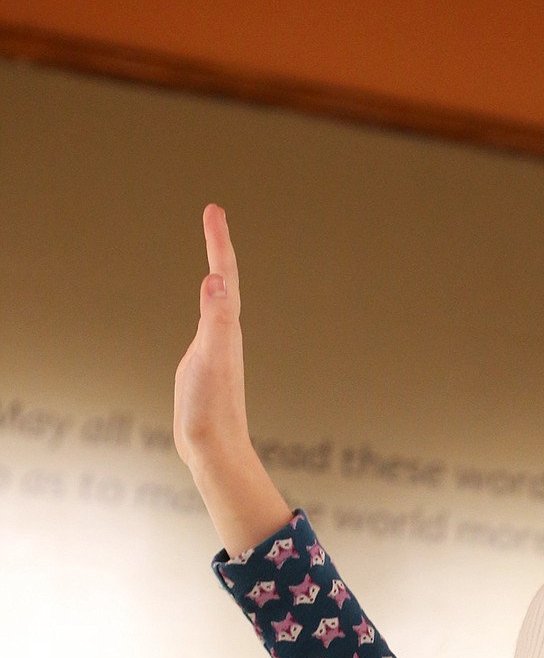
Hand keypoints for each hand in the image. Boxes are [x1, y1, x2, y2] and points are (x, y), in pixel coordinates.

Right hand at [174, 206, 291, 553]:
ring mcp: (215, 351)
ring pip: (218, 303)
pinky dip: (206, 307)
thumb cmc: (212, 406)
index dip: (218, 241)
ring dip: (216, 275)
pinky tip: (207, 310)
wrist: (214, 449)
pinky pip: (207, 326)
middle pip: (224, 282)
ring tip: (215, 252)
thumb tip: (217, 279)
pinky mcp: (204, 368)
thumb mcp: (210, 357)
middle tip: (212, 215)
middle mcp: (225, 335)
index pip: (224, 274)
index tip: (213, 209)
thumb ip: (216, 318)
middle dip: (218, 246)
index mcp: (226, 328)